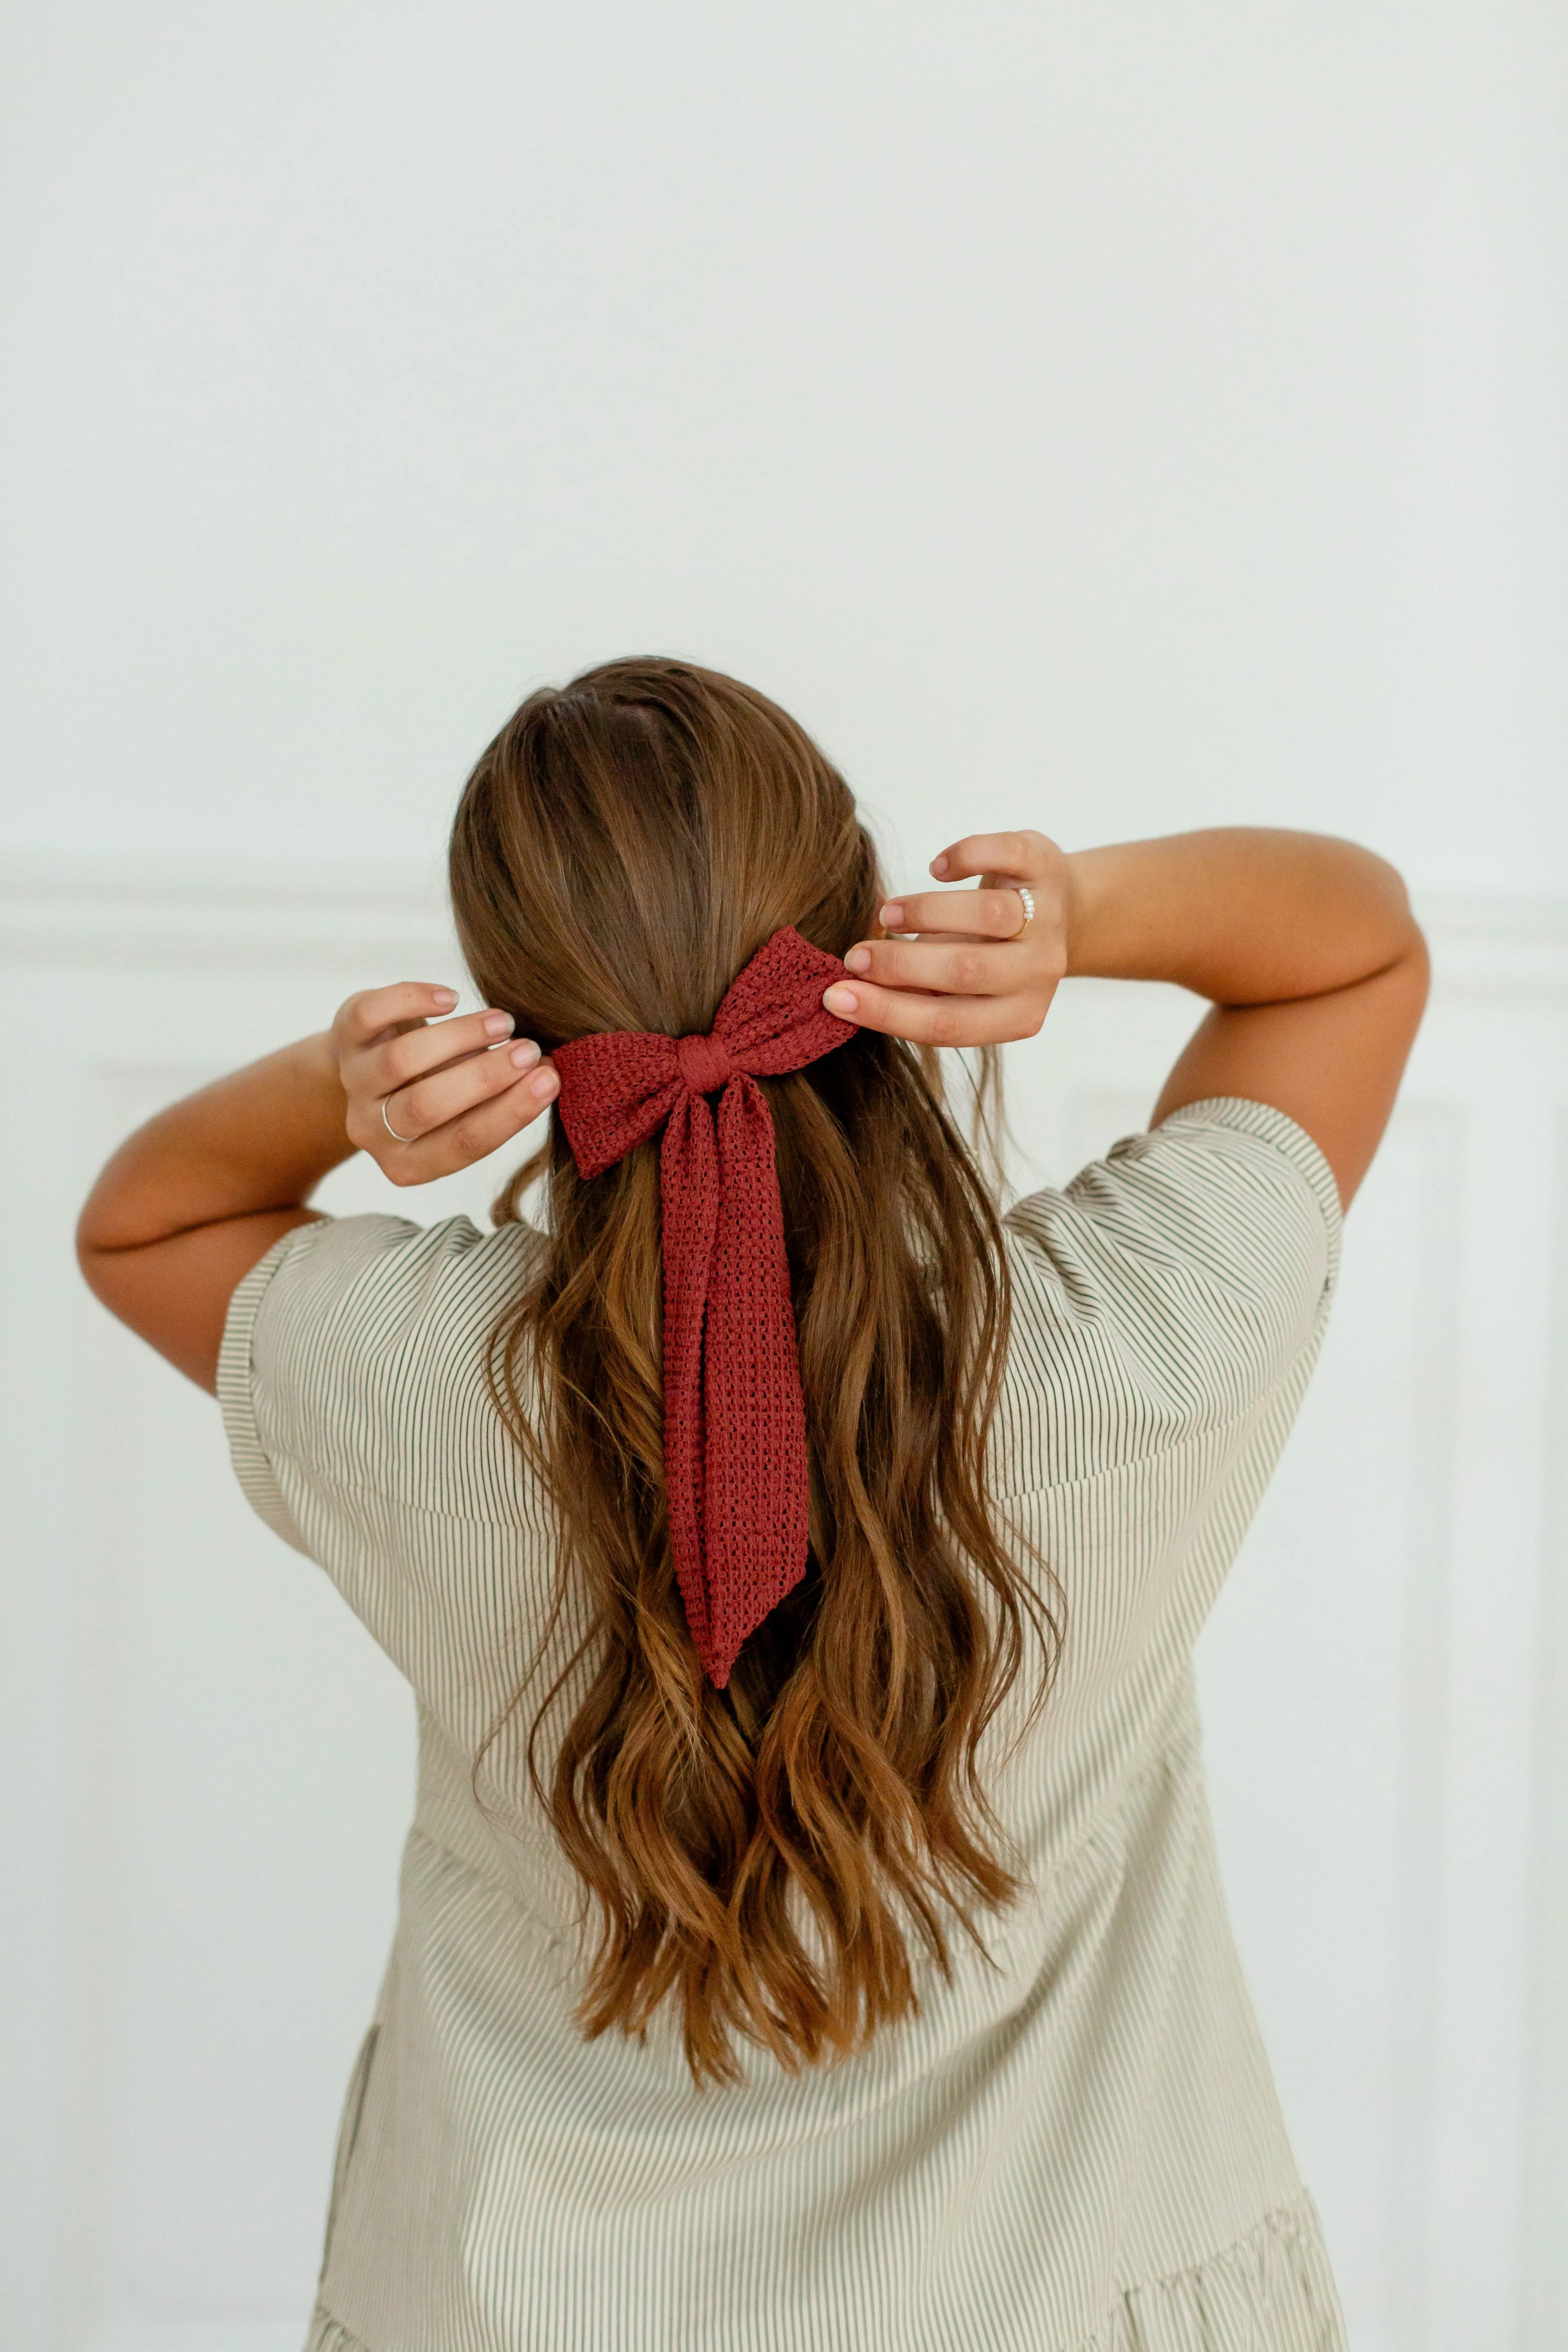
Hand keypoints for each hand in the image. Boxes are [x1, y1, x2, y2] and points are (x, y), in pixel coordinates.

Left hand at [334, 982, 559, 1185]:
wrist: (371, 1067)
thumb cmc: (438, 1092)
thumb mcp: (464, 1113)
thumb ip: (498, 1103)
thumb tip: (551, 1074)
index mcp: (408, 1163)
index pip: (462, 1145)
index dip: (509, 1112)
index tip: (551, 1079)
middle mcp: (372, 1130)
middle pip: (426, 1106)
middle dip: (485, 1076)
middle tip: (531, 1049)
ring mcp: (355, 1082)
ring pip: (400, 1061)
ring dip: (459, 1037)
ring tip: (503, 1021)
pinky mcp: (345, 1037)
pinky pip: (370, 1016)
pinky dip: (411, 1001)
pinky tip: (451, 997)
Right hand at [822, 830, 1069, 1045]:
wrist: (1058, 911)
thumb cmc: (988, 955)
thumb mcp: (959, 989)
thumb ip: (915, 994)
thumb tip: (845, 994)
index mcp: (1017, 1015)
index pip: (947, 1025)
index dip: (885, 1012)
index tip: (833, 996)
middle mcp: (1039, 972)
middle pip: (965, 972)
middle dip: (899, 964)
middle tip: (855, 956)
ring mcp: (1047, 917)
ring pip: (987, 914)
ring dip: (926, 912)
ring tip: (889, 913)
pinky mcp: (1044, 865)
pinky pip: (1004, 854)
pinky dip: (963, 856)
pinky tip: (938, 868)